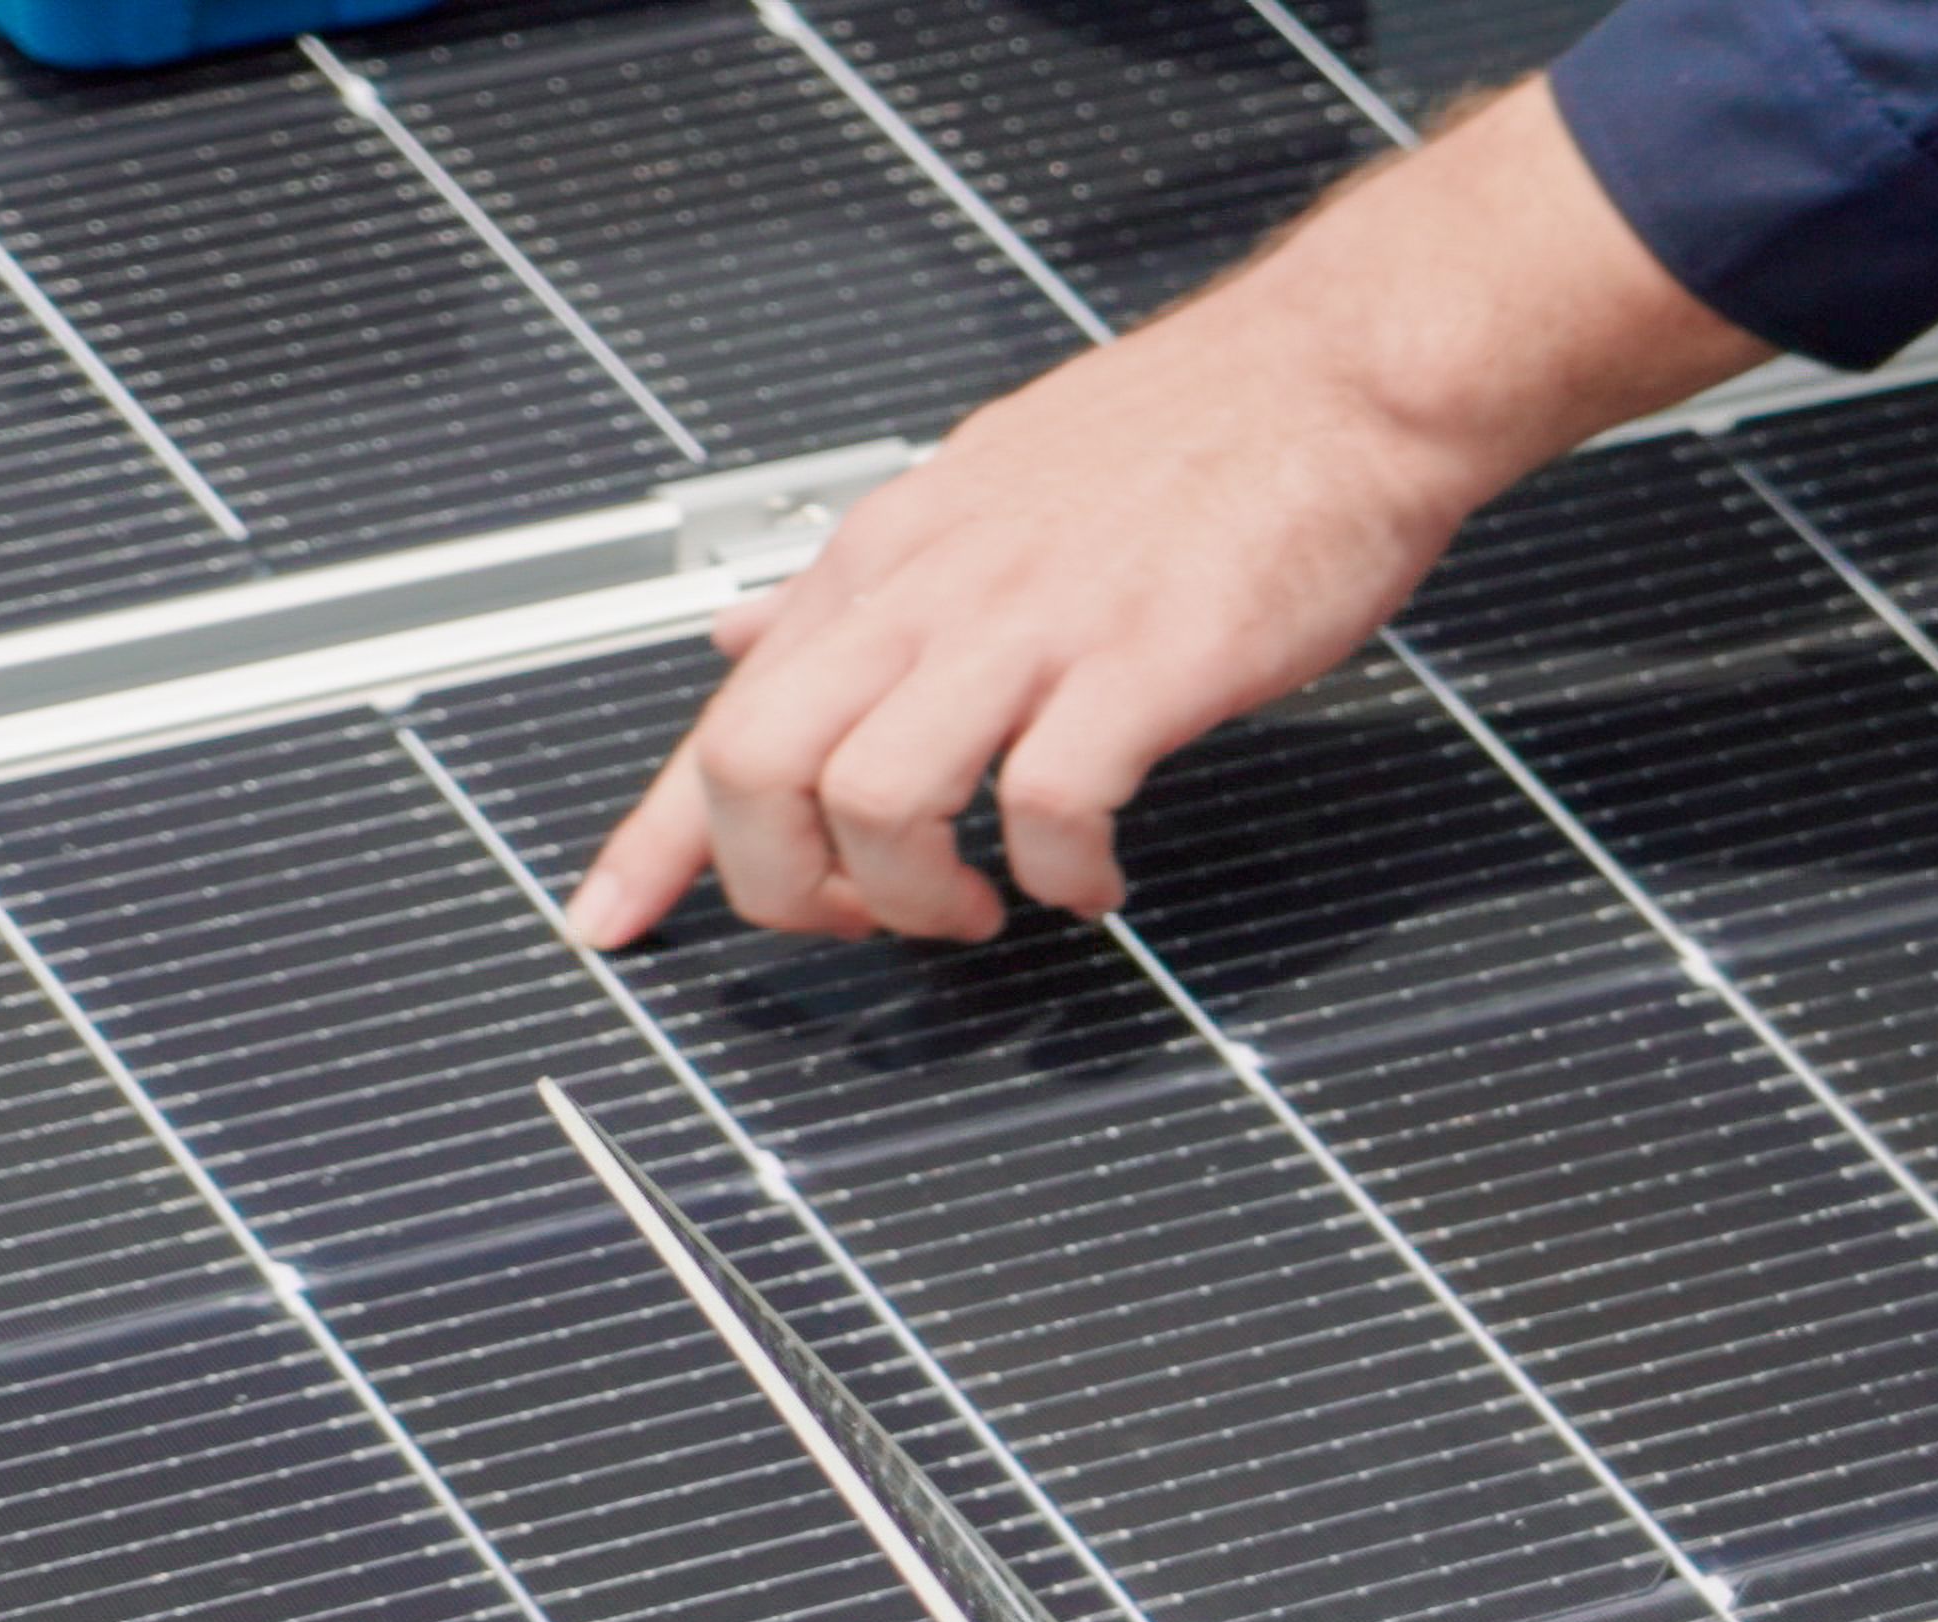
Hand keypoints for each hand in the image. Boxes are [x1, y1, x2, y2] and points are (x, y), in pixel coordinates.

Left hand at [569, 80, 1753, 948]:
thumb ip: (856, 583)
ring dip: (914, 898)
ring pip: (878, 799)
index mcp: (882, 558)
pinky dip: (1059, 876)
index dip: (649, 840)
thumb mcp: (972, 488)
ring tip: (982, 910)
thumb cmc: (1177, 441)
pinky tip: (1096, 879)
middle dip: (786, 891)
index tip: (604, 924)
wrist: (1333, 378)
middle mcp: (929, 590)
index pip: (718, 711)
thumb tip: (747, 630)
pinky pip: (1047, 808)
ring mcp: (1031, 625)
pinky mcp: (1138, 663)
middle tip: (865, 926)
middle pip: (758, 767)